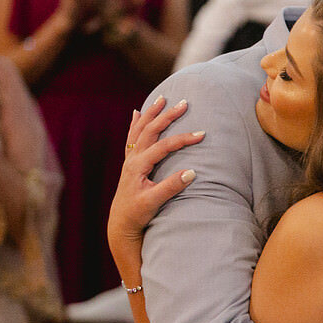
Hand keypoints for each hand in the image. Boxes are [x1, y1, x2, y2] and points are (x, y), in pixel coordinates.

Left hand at [107, 96, 203, 246]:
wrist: (121, 223)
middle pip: (150, 130)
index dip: (183, 139)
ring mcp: (130, 160)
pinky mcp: (130, 163)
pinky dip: (135, 123)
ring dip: (151, 113)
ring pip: (140, 129)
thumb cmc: (137, 214)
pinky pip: (132, 137)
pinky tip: (136, 113)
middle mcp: (133, 159)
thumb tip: (192, 172)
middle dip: (167, 115)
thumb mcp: (154, 202)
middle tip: (183, 103)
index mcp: (138, 166)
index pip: (164, 146)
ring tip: (162, 98)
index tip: (202, 134)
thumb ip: (171, 187)